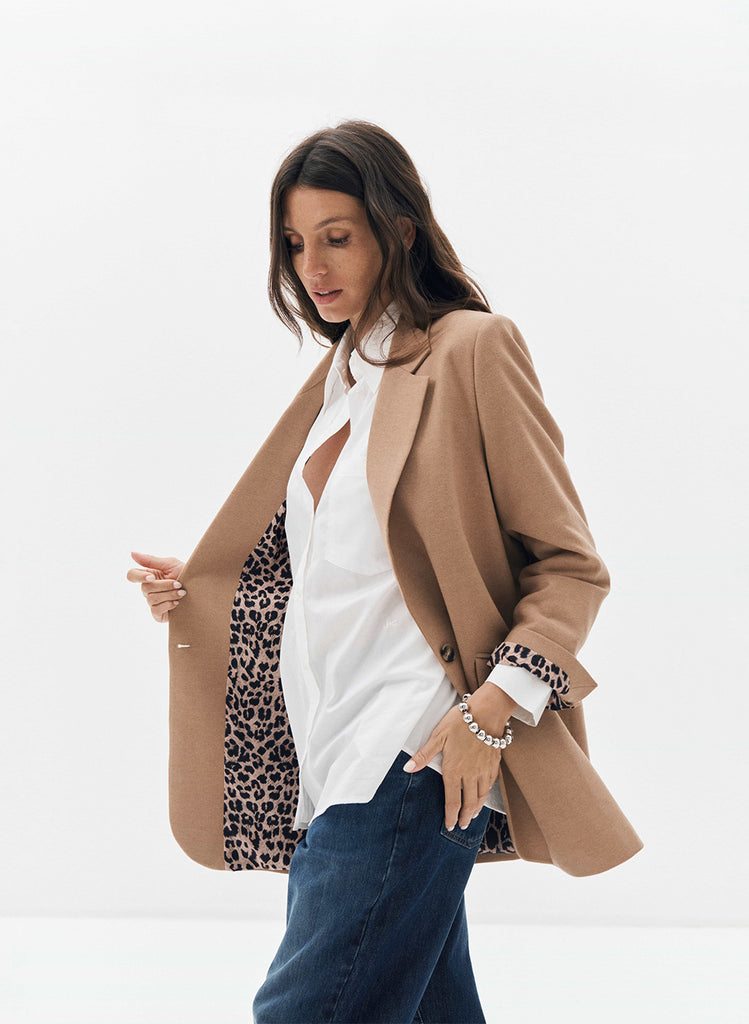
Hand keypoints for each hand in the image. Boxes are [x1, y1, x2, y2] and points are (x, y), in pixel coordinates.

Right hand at [126, 551, 186, 622]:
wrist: (201, 589)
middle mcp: (148, 589)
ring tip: (182, 592)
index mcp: (149, 575)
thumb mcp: (170, 564)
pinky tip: (177, 603)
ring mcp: (152, 602)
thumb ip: (151, 560)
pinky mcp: (158, 614)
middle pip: (144, 588)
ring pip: (151, 599)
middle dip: (164, 585)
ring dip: (169, 594)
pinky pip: (155, 610)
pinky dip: (168, 605)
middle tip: (179, 584)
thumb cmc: (186, 574)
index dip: (138, 576)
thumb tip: (131, 553)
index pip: (132, 575)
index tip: (152, 577)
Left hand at [403, 683, 515, 830]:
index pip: (452, 801)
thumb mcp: (438, 736)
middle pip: (469, 803)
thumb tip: (408, 768)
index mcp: (454, 770)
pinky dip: (486, 795)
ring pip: (481, 796)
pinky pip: (490, 785)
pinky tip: (484, 796)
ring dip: (476, 809)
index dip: (451, 816)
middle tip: (462, 826)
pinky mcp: (494, 764)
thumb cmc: (459, 723)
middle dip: (465, 818)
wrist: (486, 712)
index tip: (450, 826)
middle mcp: (470, 775)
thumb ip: (424, 755)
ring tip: (473, 816)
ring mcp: (484, 770)